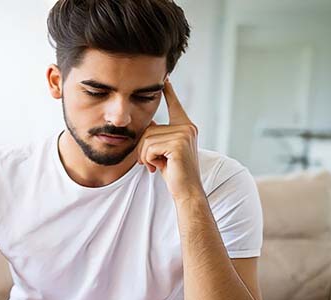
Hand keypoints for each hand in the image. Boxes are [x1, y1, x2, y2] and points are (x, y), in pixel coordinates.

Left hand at [137, 79, 203, 200]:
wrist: (186, 191)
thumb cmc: (174, 173)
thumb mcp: (164, 150)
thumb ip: (158, 135)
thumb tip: (148, 123)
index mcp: (186, 127)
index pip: (175, 105)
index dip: (169, 91)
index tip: (165, 77)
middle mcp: (187, 127)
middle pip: (149, 128)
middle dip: (143, 149)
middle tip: (151, 163)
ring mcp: (184, 134)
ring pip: (147, 139)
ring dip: (145, 156)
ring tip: (156, 166)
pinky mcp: (178, 144)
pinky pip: (150, 147)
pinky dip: (149, 160)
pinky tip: (158, 167)